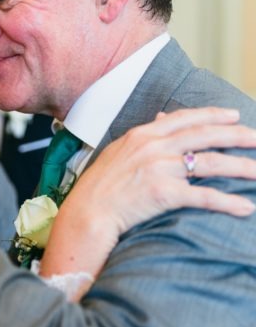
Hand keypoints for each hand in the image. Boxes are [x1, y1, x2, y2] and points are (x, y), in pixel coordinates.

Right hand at [41, 107, 255, 278]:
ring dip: (241, 166)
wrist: (87, 212)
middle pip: (204, 136)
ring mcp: (159, 169)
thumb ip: (144, 136)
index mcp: (142, 134)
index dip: (212, 115)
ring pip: (210, 163)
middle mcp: (153, 147)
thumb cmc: (99, 185)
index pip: (184, 118)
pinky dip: (227, 202)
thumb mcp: (119, 151)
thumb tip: (163, 118)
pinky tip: (245, 207)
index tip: (234, 115)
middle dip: (236, 135)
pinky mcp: (164, 193)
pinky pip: (203, 195)